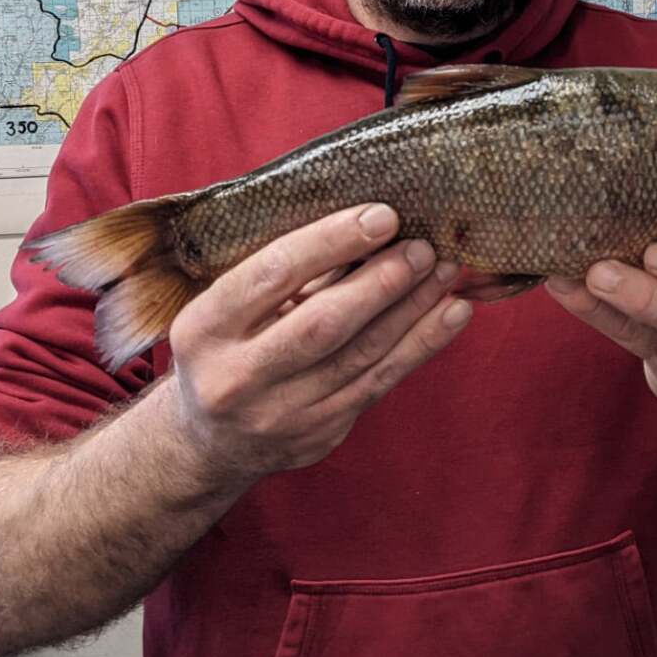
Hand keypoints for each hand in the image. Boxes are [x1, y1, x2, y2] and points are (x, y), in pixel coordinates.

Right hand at [168, 204, 469, 478]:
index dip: (331, 241)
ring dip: (413, 309)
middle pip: (323, 323)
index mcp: (204, 328)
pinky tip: (452, 314)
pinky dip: (421, 345)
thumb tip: (365, 219)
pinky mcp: (318, 434)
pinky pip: (379, 383)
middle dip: (382, 281)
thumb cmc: (226, 346)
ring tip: (448, 273)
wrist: (210, 440)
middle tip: (424, 248)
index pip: (273, 274)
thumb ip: (283, 271)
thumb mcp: (226, 306)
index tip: (382, 215)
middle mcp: (237, 377)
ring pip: (361, 356)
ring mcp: (280, 413)